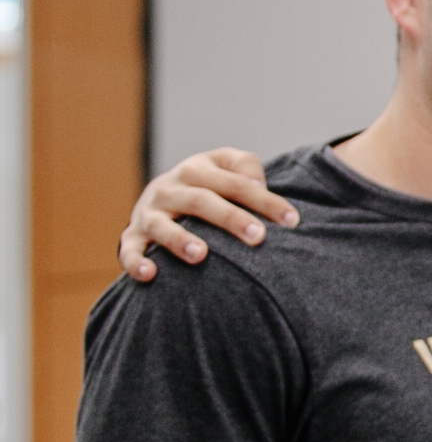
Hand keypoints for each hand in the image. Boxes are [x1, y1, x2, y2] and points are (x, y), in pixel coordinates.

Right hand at [120, 150, 297, 280]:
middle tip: (257, 236)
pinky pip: (130, 250)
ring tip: (201, 255)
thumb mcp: (225, 167)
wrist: (161, 195)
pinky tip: (150, 275)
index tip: (291, 220)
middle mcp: (170, 188)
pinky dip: (136, 262)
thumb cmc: (207, 185)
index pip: (235, 183)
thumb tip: (258, 184)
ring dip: (180, 239)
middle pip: (201, 200)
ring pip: (161, 225)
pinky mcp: (133, 235)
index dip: (264, 201)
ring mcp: (149, 212)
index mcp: (197, 169)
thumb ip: (245, 167)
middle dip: (230, 218)